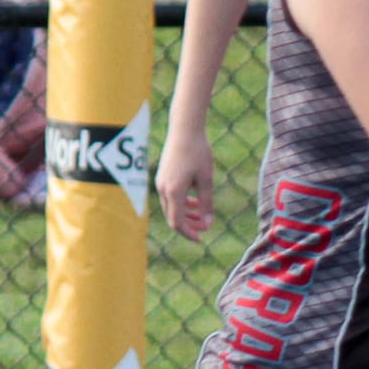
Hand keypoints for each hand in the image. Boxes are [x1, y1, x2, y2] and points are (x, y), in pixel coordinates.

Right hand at [156, 126, 216, 240]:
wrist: (184, 130)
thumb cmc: (198, 152)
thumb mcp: (206, 179)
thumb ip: (207, 203)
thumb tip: (208, 223)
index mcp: (174, 191)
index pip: (177, 222)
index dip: (189, 233)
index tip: (202, 238)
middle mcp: (163, 189)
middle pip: (173, 217)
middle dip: (189, 226)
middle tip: (205, 228)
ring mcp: (160, 183)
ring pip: (171, 207)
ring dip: (186, 214)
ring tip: (202, 215)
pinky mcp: (162, 177)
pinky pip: (170, 197)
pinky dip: (182, 203)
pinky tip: (195, 201)